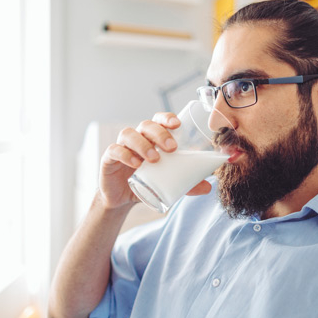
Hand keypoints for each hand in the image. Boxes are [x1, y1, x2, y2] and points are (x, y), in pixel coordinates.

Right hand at [98, 112, 212, 209]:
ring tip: (155, 159)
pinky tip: (136, 164)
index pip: (158, 119)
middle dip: (160, 133)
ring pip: (129, 134)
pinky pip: (114, 150)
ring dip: (143, 144)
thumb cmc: (147, 181)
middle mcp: (137, 137)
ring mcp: (122, 146)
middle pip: (146, 125)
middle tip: (171, 148)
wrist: (123, 198)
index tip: (177, 125)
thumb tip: (208, 186)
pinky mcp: (109, 158)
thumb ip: (187, 183)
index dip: (167, 118)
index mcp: (152, 137)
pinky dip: (126, 155)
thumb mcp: (168, 181)